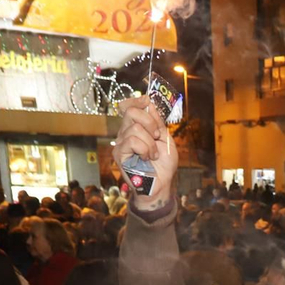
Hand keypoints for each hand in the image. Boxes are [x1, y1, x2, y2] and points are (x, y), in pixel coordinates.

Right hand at [116, 95, 177, 212]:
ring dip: (150, 142)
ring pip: (135, 128)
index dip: (137, 101)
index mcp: (136, 127)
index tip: (149, 104)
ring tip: (153, 154)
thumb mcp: (165, 138)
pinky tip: (147, 158)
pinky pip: (132, 141)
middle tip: (157, 136)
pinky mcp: (119, 154)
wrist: (161, 183)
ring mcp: (120, 143)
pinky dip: (145, 149)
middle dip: (150, 122)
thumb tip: (149, 103)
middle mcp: (125, 133)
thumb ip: (157, 122)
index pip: (128, 105)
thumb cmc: (163, 164)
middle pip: (131, 111)